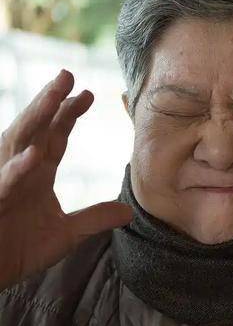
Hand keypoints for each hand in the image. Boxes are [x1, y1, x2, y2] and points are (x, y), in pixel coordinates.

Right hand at [0, 69, 132, 290]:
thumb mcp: (65, 235)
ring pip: (17, 144)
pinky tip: (34, 156)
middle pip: (36, 130)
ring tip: (53, 95)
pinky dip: (17, 169)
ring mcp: (2, 184)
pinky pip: (5, 184)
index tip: (89, 94)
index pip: (55, 136)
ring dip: (35, 119)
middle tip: (68, 75)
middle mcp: (18, 171)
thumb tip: (128, 212)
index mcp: (36, 175)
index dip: (69, 114)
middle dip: (50, 102)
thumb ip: (93, 220)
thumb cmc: (17, 251)